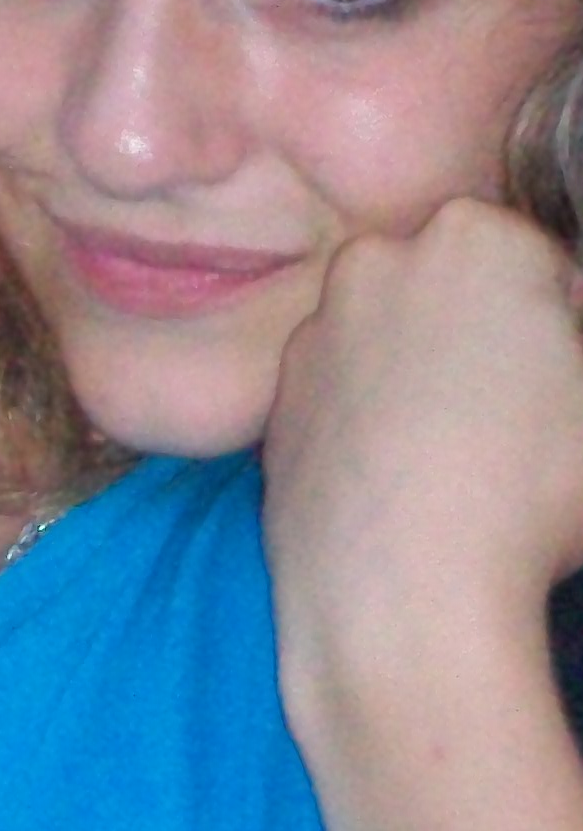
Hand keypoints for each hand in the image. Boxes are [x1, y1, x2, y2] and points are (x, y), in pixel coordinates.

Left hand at [264, 197, 582, 694]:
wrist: (400, 593)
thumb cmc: (529, 489)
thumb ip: (577, 342)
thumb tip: (560, 342)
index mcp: (474, 237)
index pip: (542, 268)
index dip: (566, 334)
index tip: (567, 390)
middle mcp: (377, 262)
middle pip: (456, 295)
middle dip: (488, 344)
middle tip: (516, 427)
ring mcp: (316, 332)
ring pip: (394, 346)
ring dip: (425, 385)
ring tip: (460, 469)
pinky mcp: (279, 401)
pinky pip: (344, 401)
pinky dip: (372, 429)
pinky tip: (405, 489)